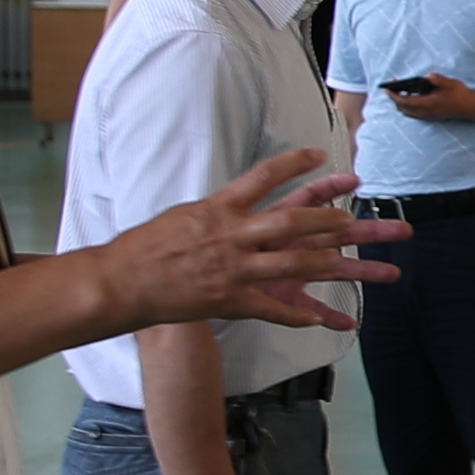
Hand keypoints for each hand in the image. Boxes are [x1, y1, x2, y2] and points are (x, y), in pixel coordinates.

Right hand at [106, 146, 405, 334]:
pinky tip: (317, 320)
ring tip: (350, 261)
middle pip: (289, 221)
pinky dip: (295, 316)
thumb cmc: (144, 247)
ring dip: (323, 262)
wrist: (119, 282)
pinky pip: (270, 309)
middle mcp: (230, 234)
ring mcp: (232, 269)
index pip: (262, 177)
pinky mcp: (228, 299)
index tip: (320, 154)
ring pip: (289, 263)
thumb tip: (234, 201)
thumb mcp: (182, 215)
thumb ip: (215, 211)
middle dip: (326, 219)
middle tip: (354, 216)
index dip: (294, 165)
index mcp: (217, 208)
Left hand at [387, 71, 474, 126]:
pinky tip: (411, 97)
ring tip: (400, 91)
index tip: (387, 88)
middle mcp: (425, 113)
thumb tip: (426, 76)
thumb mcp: (449, 83)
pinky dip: (407, 106)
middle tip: (392, 87)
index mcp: (428, 104)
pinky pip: (412, 113)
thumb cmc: (459, 94)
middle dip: (394, 98)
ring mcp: (427, 116)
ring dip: (400, 102)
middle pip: (402, 108)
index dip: (393, 95)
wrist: (469, 107)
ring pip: (406, 112)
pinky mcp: (429, 117)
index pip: (404, 101)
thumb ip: (437, 79)